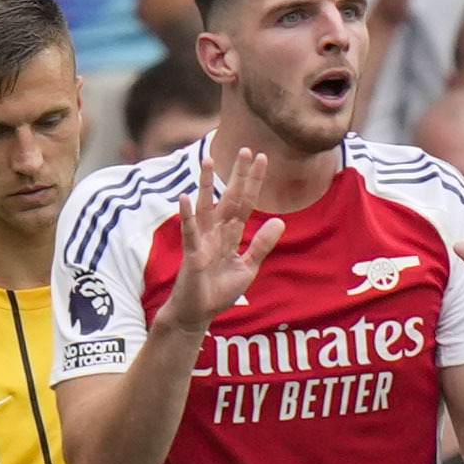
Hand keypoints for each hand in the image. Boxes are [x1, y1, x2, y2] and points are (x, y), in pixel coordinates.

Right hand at [156, 149, 283, 334]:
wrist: (198, 314)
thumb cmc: (218, 291)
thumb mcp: (248, 267)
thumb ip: (261, 244)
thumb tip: (279, 221)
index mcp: (230, 235)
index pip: (245, 203)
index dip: (253, 182)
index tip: (262, 159)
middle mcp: (215, 233)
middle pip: (229, 198)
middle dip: (238, 175)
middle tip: (246, 149)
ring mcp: (202, 242)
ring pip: (206, 208)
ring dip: (207, 185)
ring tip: (209, 161)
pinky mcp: (192, 255)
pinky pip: (190, 233)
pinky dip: (187, 216)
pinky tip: (184, 197)